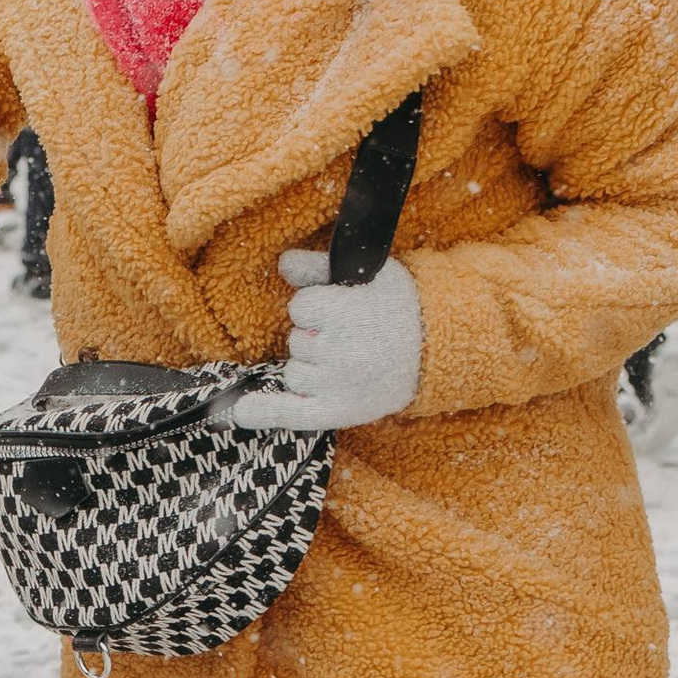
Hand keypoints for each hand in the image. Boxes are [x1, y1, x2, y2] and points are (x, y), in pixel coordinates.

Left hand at [231, 250, 423, 434]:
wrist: (437, 350)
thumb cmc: (401, 307)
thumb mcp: (367, 275)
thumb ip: (320, 268)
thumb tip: (282, 263)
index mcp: (344, 313)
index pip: (300, 308)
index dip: (317, 307)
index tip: (343, 310)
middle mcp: (337, 351)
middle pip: (296, 341)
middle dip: (316, 337)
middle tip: (355, 339)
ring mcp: (335, 384)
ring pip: (294, 373)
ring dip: (311, 367)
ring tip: (351, 362)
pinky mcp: (338, 411)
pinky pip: (289, 414)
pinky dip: (263, 413)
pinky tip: (239, 412)